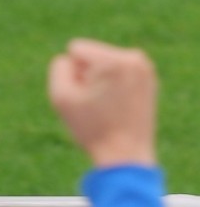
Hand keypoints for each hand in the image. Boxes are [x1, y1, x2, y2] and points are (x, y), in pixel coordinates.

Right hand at [47, 38, 157, 167]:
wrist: (126, 156)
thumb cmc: (92, 128)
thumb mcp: (60, 95)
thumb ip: (59, 66)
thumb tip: (72, 59)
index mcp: (114, 60)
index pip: (75, 50)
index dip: (74, 75)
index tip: (88, 97)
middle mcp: (134, 58)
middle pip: (91, 54)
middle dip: (88, 75)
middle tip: (99, 104)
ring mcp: (145, 67)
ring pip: (102, 62)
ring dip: (99, 79)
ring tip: (109, 105)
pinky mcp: (149, 77)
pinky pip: (115, 69)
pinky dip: (112, 83)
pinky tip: (119, 103)